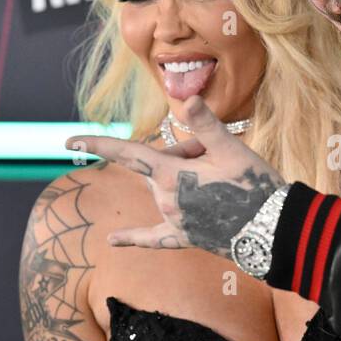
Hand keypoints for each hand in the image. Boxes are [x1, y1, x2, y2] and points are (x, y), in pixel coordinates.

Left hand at [66, 94, 285, 257]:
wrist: (272, 229)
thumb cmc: (254, 185)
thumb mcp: (231, 149)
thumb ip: (204, 124)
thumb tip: (186, 98)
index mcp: (171, 176)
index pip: (127, 153)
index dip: (98, 143)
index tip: (68, 141)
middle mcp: (165, 199)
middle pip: (156, 167)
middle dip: (180, 154)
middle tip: (216, 156)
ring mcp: (173, 221)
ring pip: (163, 189)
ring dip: (181, 178)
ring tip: (219, 180)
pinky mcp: (183, 238)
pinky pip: (152, 238)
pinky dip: (133, 238)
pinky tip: (112, 241)